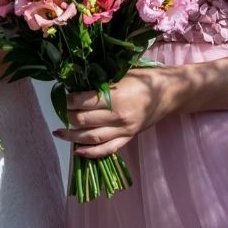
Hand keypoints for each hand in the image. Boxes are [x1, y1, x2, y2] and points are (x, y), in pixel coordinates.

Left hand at [55, 69, 175, 159]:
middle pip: (84, 121)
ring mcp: (124, 130)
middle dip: (67, 117)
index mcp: (115, 97)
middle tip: (60, 112)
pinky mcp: (128, 138)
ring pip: (92, 138)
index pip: (83, 102)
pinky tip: (78, 151)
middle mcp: (118, 116)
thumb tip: (75, 84)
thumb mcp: (120, 74)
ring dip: (73, 137)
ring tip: (59, 133)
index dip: (68, 100)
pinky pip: (108, 149)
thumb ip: (99, 82)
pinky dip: (91, 153)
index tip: (62, 97)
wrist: (168, 93)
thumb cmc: (143, 79)